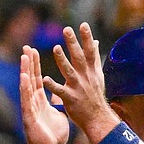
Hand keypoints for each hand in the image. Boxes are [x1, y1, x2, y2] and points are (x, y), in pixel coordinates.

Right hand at [20, 45, 69, 143]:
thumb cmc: (53, 136)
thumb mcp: (59, 115)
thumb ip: (58, 103)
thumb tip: (59, 93)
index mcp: (40, 101)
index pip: (38, 79)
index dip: (35, 65)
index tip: (34, 50)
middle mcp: (33, 102)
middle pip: (30, 79)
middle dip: (29, 63)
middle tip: (27, 47)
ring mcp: (30, 109)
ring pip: (26, 87)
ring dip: (25, 72)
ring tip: (24, 57)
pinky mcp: (29, 118)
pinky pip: (27, 101)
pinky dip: (25, 89)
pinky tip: (24, 78)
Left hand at [42, 23, 120, 143]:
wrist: (98, 119)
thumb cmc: (95, 96)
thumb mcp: (98, 75)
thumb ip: (94, 58)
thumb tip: (96, 42)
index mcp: (92, 71)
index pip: (90, 52)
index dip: (87, 38)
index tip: (83, 25)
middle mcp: (86, 78)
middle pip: (79, 58)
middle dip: (73, 43)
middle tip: (67, 29)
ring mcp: (78, 88)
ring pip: (69, 72)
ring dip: (63, 60)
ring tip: (56, 48)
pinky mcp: (70, 99)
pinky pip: (60, 91)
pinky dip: (53, 85)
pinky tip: (45, 79)